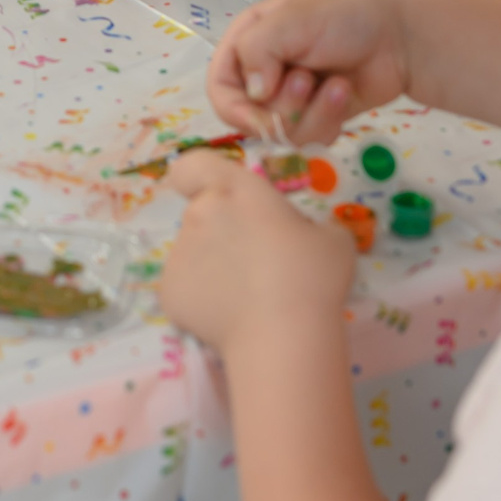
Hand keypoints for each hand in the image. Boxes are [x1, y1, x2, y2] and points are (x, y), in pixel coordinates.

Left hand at [157, 152, 357, 352]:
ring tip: (248, 297)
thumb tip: (301, 236)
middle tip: (256, 261)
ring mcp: (178, 253)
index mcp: (234, 189)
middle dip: (223, 231)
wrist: (283, 335)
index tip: (217, 195)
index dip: (197, 176)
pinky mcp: (169, 291)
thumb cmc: (312, 276)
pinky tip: (231, 318)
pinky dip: (203, 299)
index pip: (192, 165)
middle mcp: (199, 213)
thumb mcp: (332, 238)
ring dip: (214, 265)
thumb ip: (307, 225)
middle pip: (201, 213)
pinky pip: (186, 288)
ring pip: (193, 252)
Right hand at [207, 0, 412, 143]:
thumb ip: (257, 50)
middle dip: (284, 105)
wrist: (402, 35)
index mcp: (249, 42)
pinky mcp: (319, 116)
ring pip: (282, 133)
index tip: (262, 119)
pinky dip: (328, 121)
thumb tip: (254, 94)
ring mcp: (294, 97)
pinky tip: (344, 94)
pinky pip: (309, 139)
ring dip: (311, 113)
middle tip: (309, 80)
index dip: (236, 109)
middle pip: (252, 117)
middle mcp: (266, 71)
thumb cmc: (344, 16)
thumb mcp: (292, 19)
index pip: (221, 87)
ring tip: (336, 85)